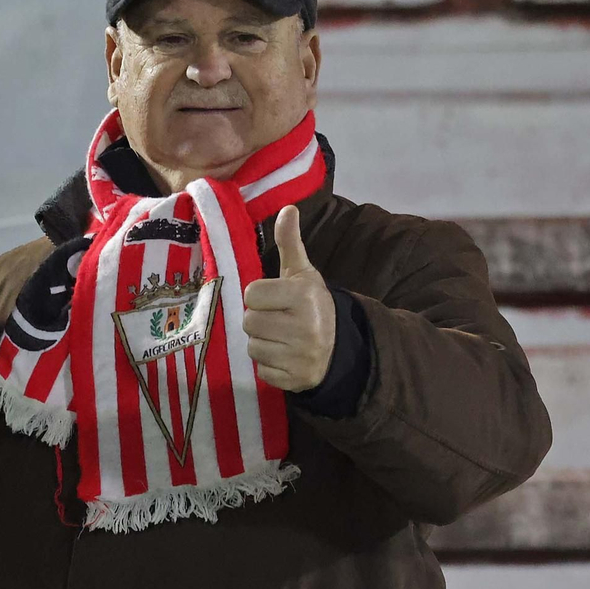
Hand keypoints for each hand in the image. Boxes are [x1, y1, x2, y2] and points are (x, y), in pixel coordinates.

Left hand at [241, 205, 335, 391]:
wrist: (339, 346)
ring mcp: (300, 356)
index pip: (253, 294)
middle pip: (249, 321)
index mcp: (304, 297)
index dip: (262, 296)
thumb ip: (290, 243)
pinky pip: (261, 370)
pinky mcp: (294, 380)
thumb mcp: (303, 274)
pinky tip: (284, 356)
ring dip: (262, 342)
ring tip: (281, 338)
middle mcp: (304, 327)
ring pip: (252, 346)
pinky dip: (268, 364)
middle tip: (279, 319)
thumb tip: (288, 208)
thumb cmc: (311, 305)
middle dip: (260, 320)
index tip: (278, 300)